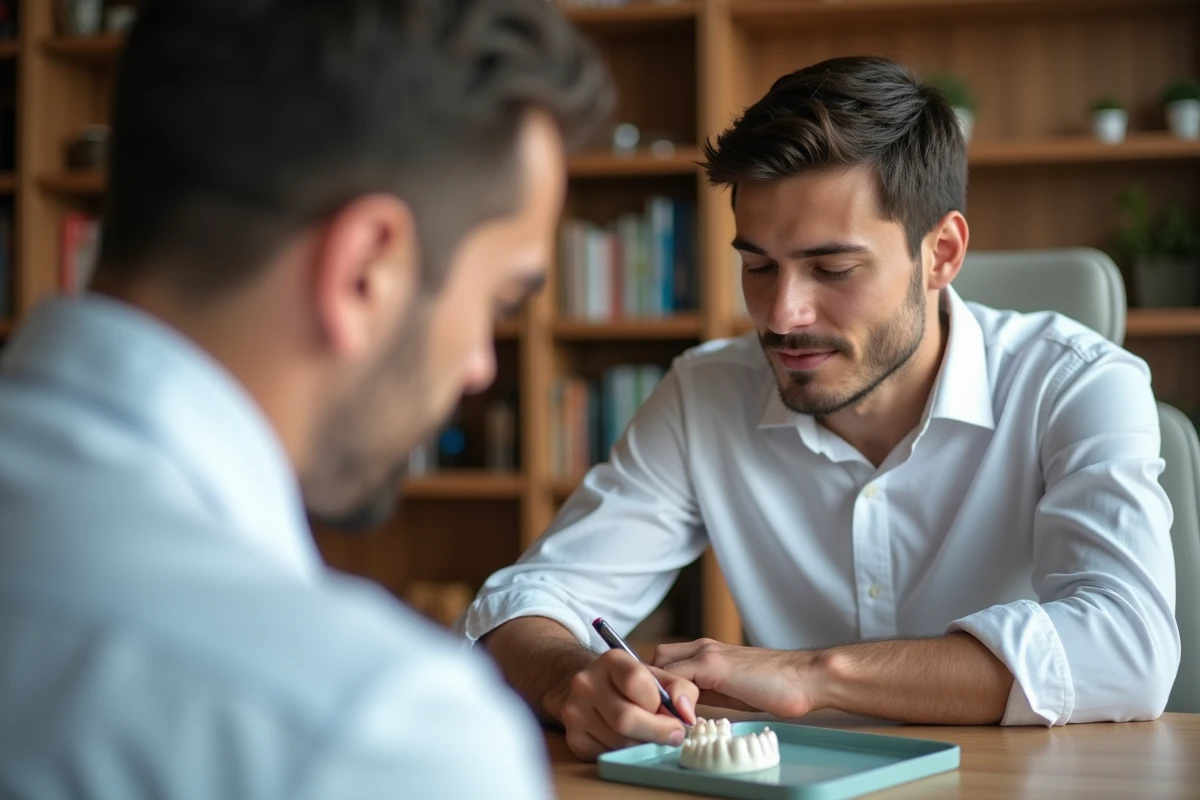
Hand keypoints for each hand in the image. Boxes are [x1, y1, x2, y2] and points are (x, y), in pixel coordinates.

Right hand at [558, 649, 698, 761]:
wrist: (591, 688)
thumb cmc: (630, 683)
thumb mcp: (656, 675)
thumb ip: (679, 688)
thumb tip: (687, 714)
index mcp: (610, 660)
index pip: (636, 681)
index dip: (659, 703)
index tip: (676, 715)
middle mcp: (586, 683)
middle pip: (625, 718)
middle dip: (657, 732)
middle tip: (674, 736)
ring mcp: (575, 711)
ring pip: (619, 741)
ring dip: (643, 745)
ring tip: (651, 736)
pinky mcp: (573, 738)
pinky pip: (607, 755)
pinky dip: (625, 753)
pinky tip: (631, 741)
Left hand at [652, 639, 820, 719]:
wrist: (806, 677)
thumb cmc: (777, 686)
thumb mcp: (732, 690)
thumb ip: (708, 692)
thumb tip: (685, 707)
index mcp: (707, 652)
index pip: (666, 661)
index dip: (660, 683)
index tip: (663, 707)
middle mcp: (703, 647)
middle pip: (657, 657)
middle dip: (655, 682)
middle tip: (663, 710)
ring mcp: (707, 652)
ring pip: (661, 664)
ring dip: (661, 690)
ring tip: (671, 715)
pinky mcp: (714, 664)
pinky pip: (677, 678)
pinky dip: (674, 698)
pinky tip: (685, 716)